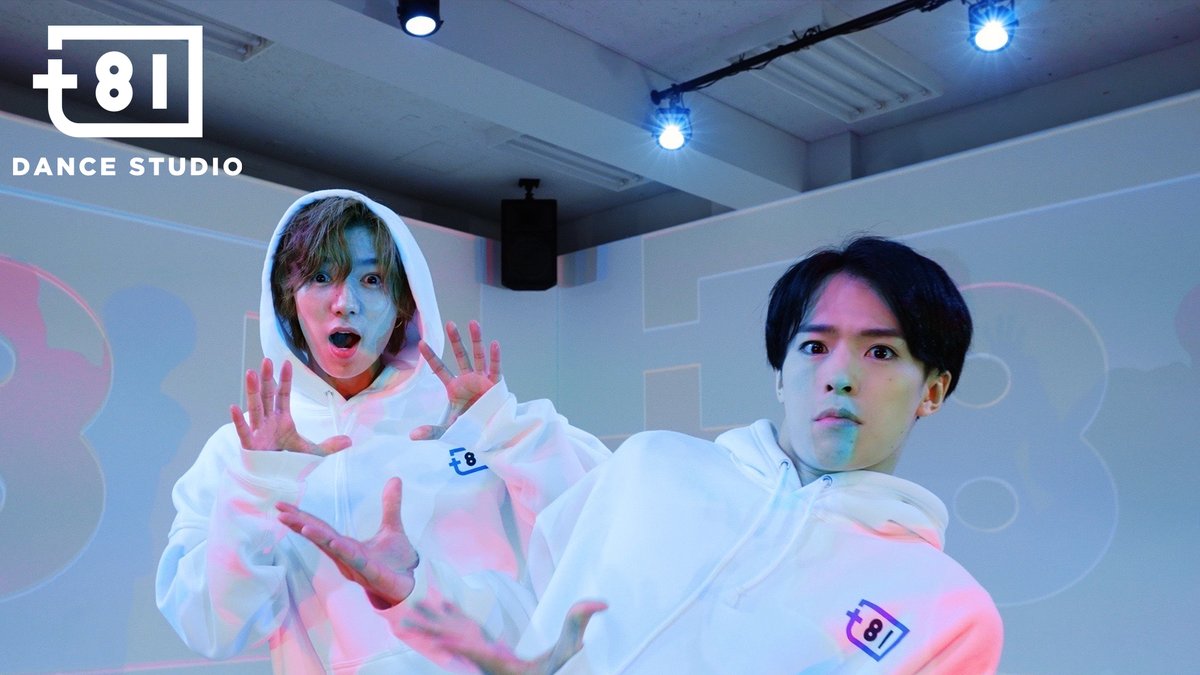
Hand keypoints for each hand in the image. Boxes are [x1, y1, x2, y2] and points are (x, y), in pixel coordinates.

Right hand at [230, 358, 351, 455]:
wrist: (275, 480)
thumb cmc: (288, 463)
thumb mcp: (312, 452)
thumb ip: (330, 445)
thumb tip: (350, 440)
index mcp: (282, 419)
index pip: (283, 394)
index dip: (285, 379)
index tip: (287, 362)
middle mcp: (269, 421)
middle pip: (268, 395)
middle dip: (267, 378)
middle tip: (267, 360)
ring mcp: (258, 431)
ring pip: (255, 407)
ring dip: (252, 391)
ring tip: (250, 373)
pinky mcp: (250, 444)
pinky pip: (243, 431)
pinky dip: (238, 420)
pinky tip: (233, 407)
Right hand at [277, 477, 417, 607]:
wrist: (411, 586)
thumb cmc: (396, 562)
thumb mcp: (393, 528)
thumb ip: (390, 505)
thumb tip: (395, 478)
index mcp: (347, 545)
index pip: (320, 528)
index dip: (301, 517)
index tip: (282, 506)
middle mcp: (346, 555)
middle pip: (319, 537)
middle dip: (300, 524)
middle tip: (280, 512)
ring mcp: (357, 565)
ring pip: (333, 549)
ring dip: (318, 537)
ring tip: (301, 525)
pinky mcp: (372, 573)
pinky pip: (356, 561)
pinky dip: (345, 551)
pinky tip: (335, 543)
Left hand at [402, 598, 605, 674]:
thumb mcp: (570, 652)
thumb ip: (580, 625)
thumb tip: (601, 602)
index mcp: (500, 662)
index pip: (474, 648)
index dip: (453, 638)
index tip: (434, 630)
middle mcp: (486, 661)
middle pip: (453, 642)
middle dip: (430, 629)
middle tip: (404, 617)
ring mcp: (484, 657)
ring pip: (453, 637)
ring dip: (433, 624)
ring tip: (408, 614)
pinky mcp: (487, 651)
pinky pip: (464, 634)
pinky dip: (450, 619)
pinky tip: (439, 607)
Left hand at [412, 320, 500, 439]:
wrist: (489, 433)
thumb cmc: (469, 427)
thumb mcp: (448, 429)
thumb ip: (432, 430)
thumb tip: (412, 436)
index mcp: (454, 387)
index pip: (440, 369)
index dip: (431, 357)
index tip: (421, 343)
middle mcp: (468, 379)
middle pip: (461, 356)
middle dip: (455, 340)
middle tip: (449, 324)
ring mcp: (482, 379)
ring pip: (478, 356)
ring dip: (476, 340)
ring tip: (473, 323)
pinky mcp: (495, 385)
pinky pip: (495, 369)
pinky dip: (495, 357)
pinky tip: (494, 344)